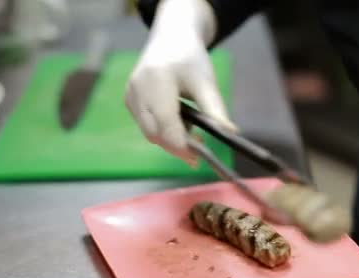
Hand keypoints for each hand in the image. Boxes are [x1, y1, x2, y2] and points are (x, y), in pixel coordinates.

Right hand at [125, 0, 236, 164]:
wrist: (170, 38)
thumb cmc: (190, 58)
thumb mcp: (206, 82)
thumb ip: (215, 109)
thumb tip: (230, 133)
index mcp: (157, 82)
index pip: (165, 125)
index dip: (181, 146)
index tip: (198, 158)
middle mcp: (137, 90)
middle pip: (154, 133)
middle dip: (176, 146)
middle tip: (199, 148)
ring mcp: (130, 96)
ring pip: (148, 132)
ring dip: (169, 138)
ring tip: (191, 131)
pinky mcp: (128, 100)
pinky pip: (145, 124)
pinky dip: (161, 130)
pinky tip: (177, 121)